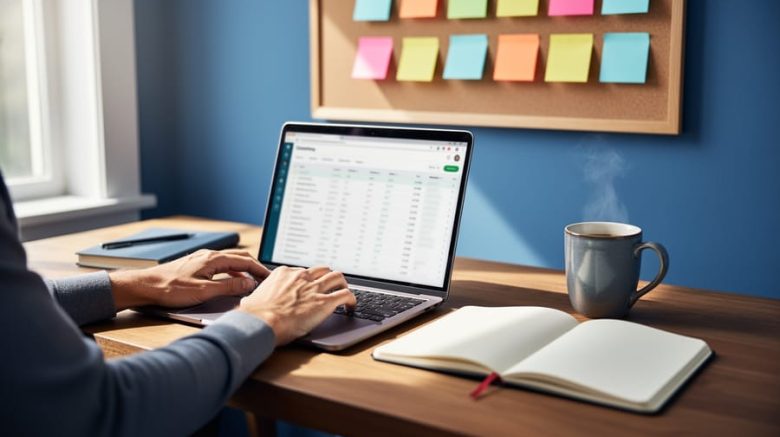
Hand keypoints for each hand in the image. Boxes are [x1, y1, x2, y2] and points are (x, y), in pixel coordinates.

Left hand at [109, 249, 270, 309]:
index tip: (270, 278)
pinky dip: (232, 272)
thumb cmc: (170, 289)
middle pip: (239, 259)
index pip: (245, 261)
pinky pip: (220, 266)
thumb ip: (229, 287)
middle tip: (265, 279)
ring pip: (230, 262)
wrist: (146, 286)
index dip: (260, 270)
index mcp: (213, 259)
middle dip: (255, 268)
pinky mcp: (195, 266)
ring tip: (252, 282)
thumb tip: (249, 284)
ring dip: (243, 270)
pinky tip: (231, 282)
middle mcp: (209, 256)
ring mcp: (201, 260)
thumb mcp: (204, 291)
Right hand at [238, 265, 355, 344]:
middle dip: (328, 277)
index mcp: (284, 274)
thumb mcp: (252, 299)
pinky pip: (345, 295)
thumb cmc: (254, 314)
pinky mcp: (324, 302)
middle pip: (323, 270)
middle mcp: (301, 277)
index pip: (303, 271)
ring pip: (338, 277)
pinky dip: (351, 299)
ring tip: (344, 292)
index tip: (310, 285)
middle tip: (331, 286)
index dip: (309, 279)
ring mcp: (314, 288)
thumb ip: (255, 297)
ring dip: (343, 284)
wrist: (261, 322)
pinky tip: (351, 306)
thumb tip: (249, 301)